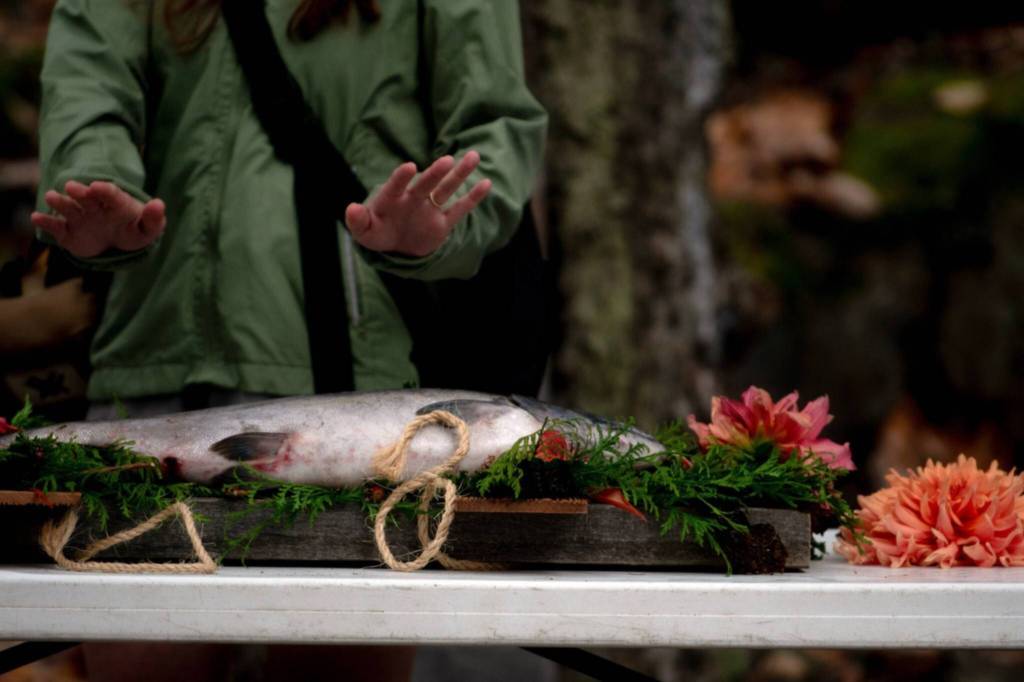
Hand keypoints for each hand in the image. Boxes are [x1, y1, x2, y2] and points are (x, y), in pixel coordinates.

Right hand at [31, 180, 165, 258]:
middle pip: (87, 198)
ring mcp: (79, 218)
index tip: (97, 186)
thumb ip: (153, 219)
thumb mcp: (147, 229)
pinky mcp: (67, 232)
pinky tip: (36, 218)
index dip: (104, 190)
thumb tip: (159, 204)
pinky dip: (46, 223)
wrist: (115, 241)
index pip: (110, 194)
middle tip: (71, 187)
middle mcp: (94, 207)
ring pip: (69, 208)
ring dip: (60, 202)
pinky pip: (55, 227)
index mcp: (115, 204)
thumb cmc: (133, 231)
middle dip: (80, 192)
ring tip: (50, 196)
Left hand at [345, 151, 491, 256]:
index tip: (410, 167)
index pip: (395, 186)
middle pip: (426, 184)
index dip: (401, 178)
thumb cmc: (376, 233)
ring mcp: (429, 209)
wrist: (394, 244)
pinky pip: (459, 209)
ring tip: (473, 156)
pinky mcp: (442, 222)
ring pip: (446, 189)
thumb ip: (358, 221)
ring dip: (459, 174)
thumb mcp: (364, 232)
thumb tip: (351, 209)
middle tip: (447, 161)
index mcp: (391, 200)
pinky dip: (472, 198)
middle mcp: (413, 199)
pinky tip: (486, 183)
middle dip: (435, 173)